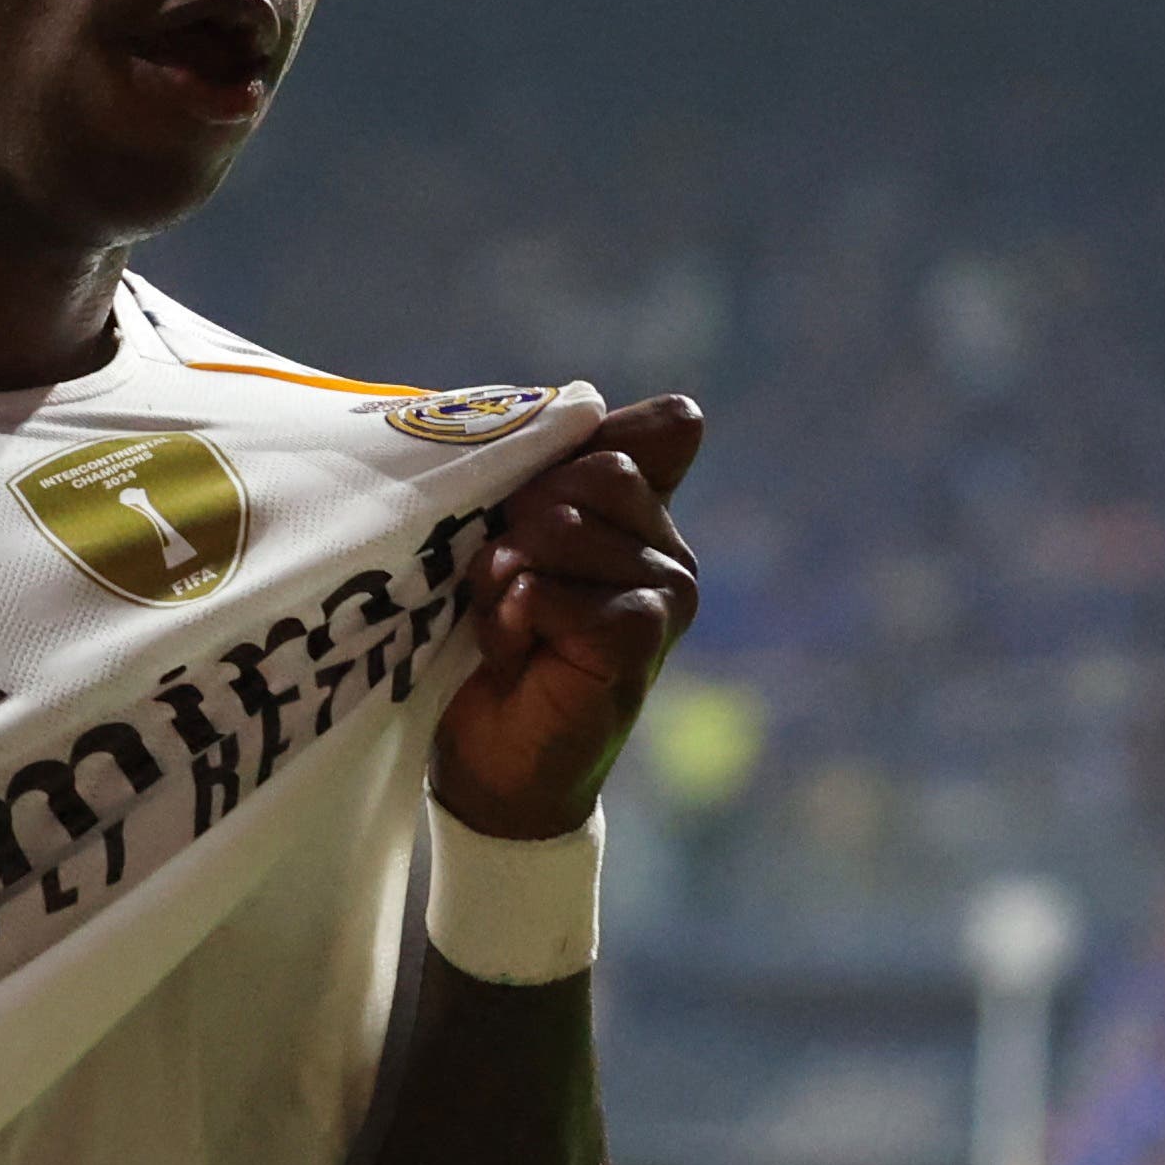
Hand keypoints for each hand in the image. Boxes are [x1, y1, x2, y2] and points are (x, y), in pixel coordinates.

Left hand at [434, 393, 704, 839]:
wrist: (497, 765)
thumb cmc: (495, 644)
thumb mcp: (508, 542)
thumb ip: (542, 472)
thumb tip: (578, 400)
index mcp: (644, 512)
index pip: (636, 434)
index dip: (563, 463)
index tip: (525, 520)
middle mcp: (669, 546)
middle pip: (590, 471)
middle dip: (519, 522)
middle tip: (506, 584)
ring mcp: (667, 593)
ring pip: (565, 529)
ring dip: (506, 578)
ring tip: (509, 624)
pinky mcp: (642, 638)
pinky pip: (559, 592)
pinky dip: (514, 619)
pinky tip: (515, 654)